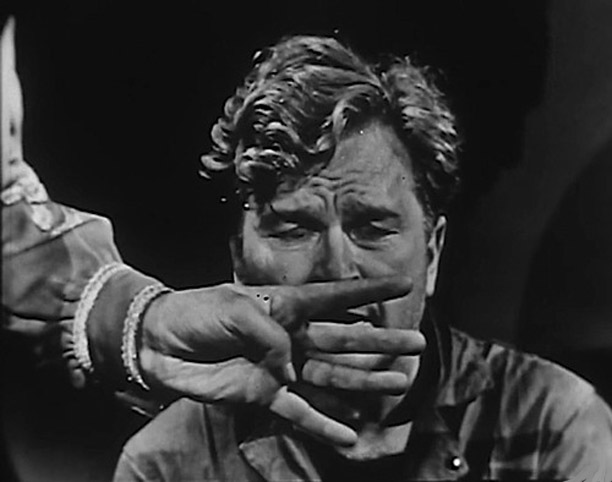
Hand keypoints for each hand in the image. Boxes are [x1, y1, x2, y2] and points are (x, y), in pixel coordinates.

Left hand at [138, 276, 419, 445]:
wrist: (160, 343)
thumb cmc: (198, 313)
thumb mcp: (236, 310)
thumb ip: (271, 335)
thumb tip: (291, 368)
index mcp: (287, 305)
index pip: (336, 296)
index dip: (369, 292)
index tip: (402, 284)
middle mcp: (292, 335)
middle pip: (345, 340)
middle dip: (380, 343)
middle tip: (416, 344)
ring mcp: (282, 367)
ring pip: (332, 376)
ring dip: (365, 382)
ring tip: (398, 384)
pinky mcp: (265, 394)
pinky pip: (300, 411)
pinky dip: (324, 423)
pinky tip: (351, 433)